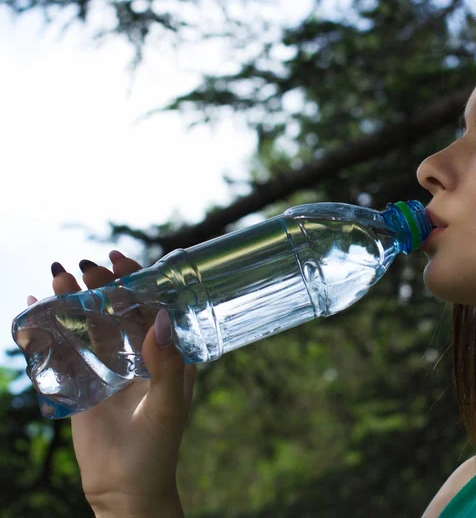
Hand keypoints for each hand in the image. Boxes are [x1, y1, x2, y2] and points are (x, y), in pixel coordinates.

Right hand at [27, 250, 196, 516]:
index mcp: (166, 354)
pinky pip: (65, 351)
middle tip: (84, 266)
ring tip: (56, 277)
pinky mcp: (83, 384)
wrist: (125, 490)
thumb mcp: (167, 406)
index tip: (120, 258)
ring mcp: (109, 367)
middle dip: (102, 285)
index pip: (152, 305)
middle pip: (118, 308)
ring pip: (90, 324)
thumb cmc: (157, 449)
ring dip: (74, 300)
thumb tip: (160, 317)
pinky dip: (50, 331)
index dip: (138, 279)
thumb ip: (165, 364)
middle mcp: (139, 354)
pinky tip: (34, 311)